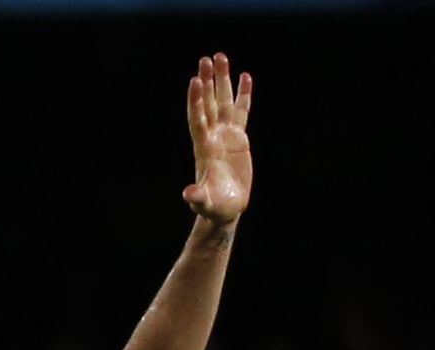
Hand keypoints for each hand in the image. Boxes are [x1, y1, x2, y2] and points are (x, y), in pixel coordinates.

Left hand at [179, 52, 252, 224]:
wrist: (225, 207)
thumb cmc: (215, 207)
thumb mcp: (206, 204)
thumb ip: (197, 198)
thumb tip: (188, 196)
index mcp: (204, 148)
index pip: (198, 119)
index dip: (196, 101)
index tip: (195, 80)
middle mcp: (212, 136)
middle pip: (209, 103)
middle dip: (208, 82)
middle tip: (206, 59)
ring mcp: (225, 135)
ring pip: (223, 102)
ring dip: (222, 80)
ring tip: (221, 57)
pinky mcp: (238, 137)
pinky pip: (241, 111)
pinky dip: (243, 94)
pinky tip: (246, 76)